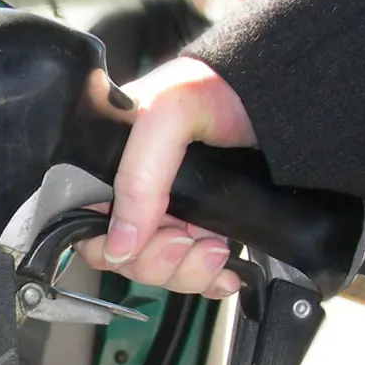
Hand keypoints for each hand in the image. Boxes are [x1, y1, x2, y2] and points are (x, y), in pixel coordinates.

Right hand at [74, 57, 257, 297]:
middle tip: (187, 240)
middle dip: (158, 261)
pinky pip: (194, 271)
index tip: (145, 239)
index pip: (87, 224)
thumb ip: (137, 177)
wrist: (277, 88)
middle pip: (124, 257)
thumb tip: (118, 245)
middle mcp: (136, 192)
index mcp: (110, 165)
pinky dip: (209, 280)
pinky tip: (224, 272)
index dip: (110, 246)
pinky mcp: (204, 224)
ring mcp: (172, 211)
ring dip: (188, 272)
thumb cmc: (217, 84)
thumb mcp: (167, 115)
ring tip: (215, 247)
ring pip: (160, 270)